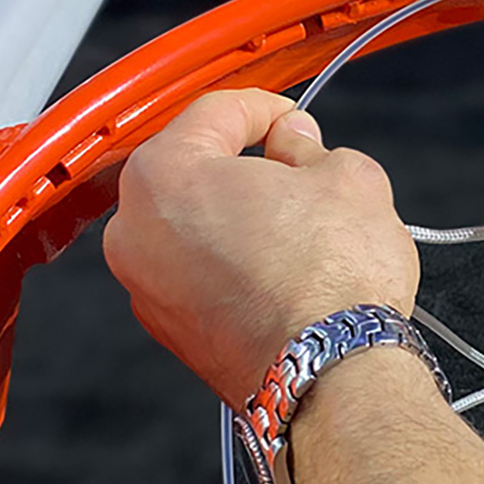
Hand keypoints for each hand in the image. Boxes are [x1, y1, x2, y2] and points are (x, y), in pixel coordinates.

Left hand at [103, 89, 418, 403]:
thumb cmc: (331, 280)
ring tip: (299, 229)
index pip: (217, 112)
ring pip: (195, 225)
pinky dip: (232, 263)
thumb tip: (295, 145)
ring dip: (239, 216)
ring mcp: (147, 287)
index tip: (294, 122)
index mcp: (167, 174)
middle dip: (247, 166)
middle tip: (301, 175)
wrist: (330, 374)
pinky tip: (282, 272)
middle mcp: (137, 230)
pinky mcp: (172, 331)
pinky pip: (198, 273)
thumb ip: (310, 147)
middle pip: (195, 170)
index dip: (268, 109)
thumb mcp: (347, 177)